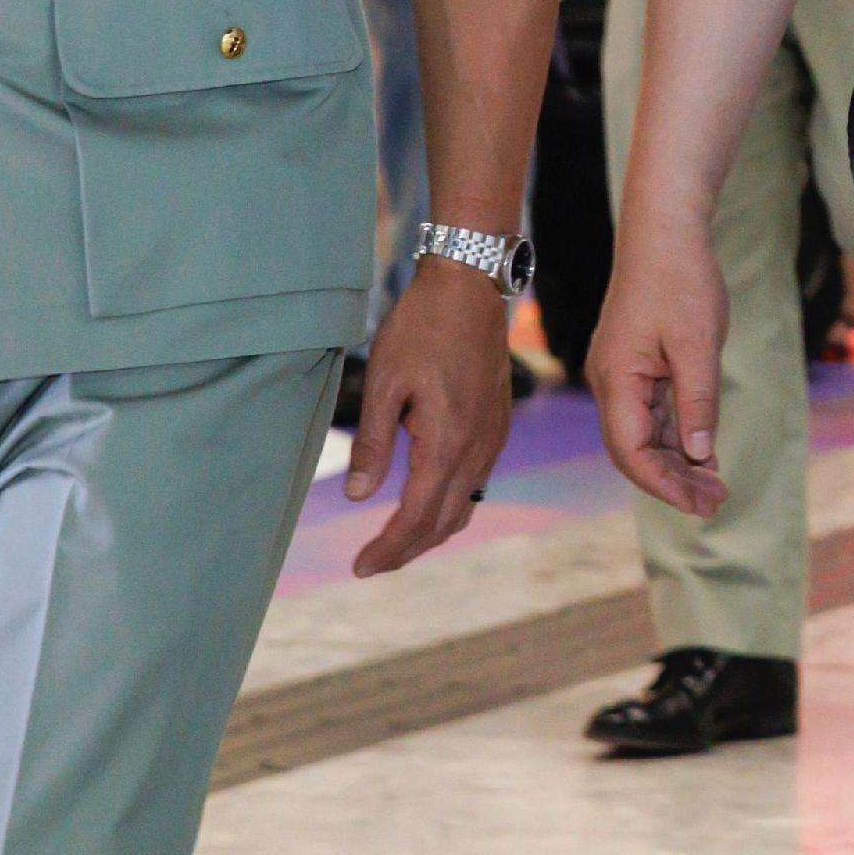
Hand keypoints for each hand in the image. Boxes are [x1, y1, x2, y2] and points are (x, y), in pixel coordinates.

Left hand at [342, 256, 516, 575]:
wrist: (470, 287)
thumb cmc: (421, 328)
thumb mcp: (383, 381)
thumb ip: (373, 442)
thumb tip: (358, 495)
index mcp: (448, 440)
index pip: (417, 515)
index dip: (388, 548)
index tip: (359, 568)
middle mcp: (478, 446)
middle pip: (444, 520)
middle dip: (407, 550)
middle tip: (369, 565)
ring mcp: (492, 436)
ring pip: (464, 505)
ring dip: (430, 532)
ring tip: (394, 542)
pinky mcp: (496, 424)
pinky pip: (476, 481)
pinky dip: (449, 505)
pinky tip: (426, 502)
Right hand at [589, 219, 731, 520]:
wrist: (665, 232)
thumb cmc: (682, 281)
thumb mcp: (699, 344)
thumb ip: (698, 401)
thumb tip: (700, 455)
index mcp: (616, 379)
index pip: (631, 451)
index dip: (664, 484)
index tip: (699, 503)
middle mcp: (611, 382)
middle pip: (635, 450)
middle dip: (673, 481)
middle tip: (716, 503)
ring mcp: (621, 374)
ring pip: (645, 434)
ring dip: (677, 462)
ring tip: (715, 487)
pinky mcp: (636, 365)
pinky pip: (652, 412)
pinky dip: (677, 435)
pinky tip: (704, 453)